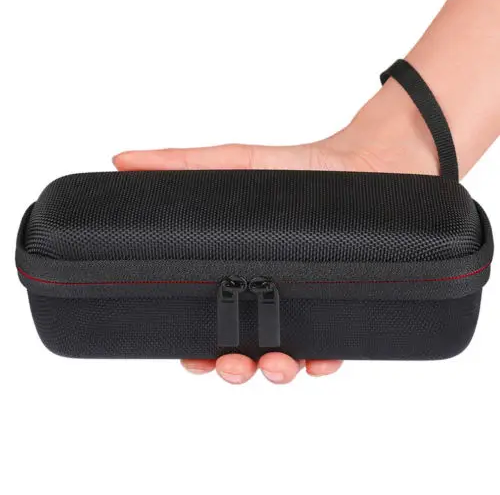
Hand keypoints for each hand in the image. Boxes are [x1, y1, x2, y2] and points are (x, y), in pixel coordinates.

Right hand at [113, 81, 437, 383]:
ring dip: (276, 372)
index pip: (209, 322)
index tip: (189, 356)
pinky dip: (324, 361)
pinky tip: (319, 360)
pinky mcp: (345, 305)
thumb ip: (181, 165)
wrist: (368, 163)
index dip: (195, 348)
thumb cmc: (298, 169)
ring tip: (276, 364)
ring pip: (286, 358)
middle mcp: (271, 295)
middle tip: (231, 364)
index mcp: (239, 271)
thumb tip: (120, 160)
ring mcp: (307, 304)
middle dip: (233, 367)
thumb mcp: (235, 164)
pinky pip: (334, 347)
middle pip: (244, 350)